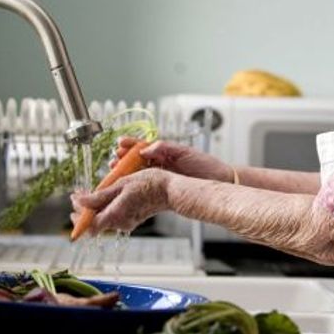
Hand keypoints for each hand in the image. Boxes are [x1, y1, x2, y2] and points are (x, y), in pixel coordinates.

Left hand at [70, 168, 171, 235]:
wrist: (170, 190)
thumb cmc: (148, 184)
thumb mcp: (121, 184)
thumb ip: (99, 195)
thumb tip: (79, 201)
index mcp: (116, 215)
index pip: (89, 225)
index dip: (78, 215)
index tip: (74, 198)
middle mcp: (120, 223)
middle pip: (95, 223)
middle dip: (83, 211)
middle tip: (78, 196)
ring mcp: (127, 222)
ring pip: (103, 219)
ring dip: (94, 207)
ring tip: (91, 193)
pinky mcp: (132, 219)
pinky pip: (113, 216)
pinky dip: (105, 207)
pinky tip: (106, 196)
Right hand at [112, 137, 233, 181]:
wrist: (219, 181)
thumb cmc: (205, 164)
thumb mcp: (184, 152)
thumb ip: (164, 148)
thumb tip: (145, 149)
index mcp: (164, 152)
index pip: (142, 146)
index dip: (130, 145)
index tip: (120, 144)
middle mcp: (160, 164)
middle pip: (135, 161)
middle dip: (123, 159)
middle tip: (114, 160)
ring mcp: (160, 177)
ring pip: (137, 174)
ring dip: (125, 173)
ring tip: (116, 172)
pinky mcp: (163, 189)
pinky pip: (145, 187)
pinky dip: (134, 187)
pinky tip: (126, 188)